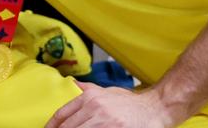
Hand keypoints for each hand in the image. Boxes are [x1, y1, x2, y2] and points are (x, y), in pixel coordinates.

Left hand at [46, 84, 177, 127]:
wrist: (155, 108)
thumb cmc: (131, 103)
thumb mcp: (107, 92)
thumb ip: (88, 90)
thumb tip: (71, 84)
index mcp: (90, 98)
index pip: (62, 114)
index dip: (52, 126)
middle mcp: (95, 109)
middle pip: (68, 127)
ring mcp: (105, 122)